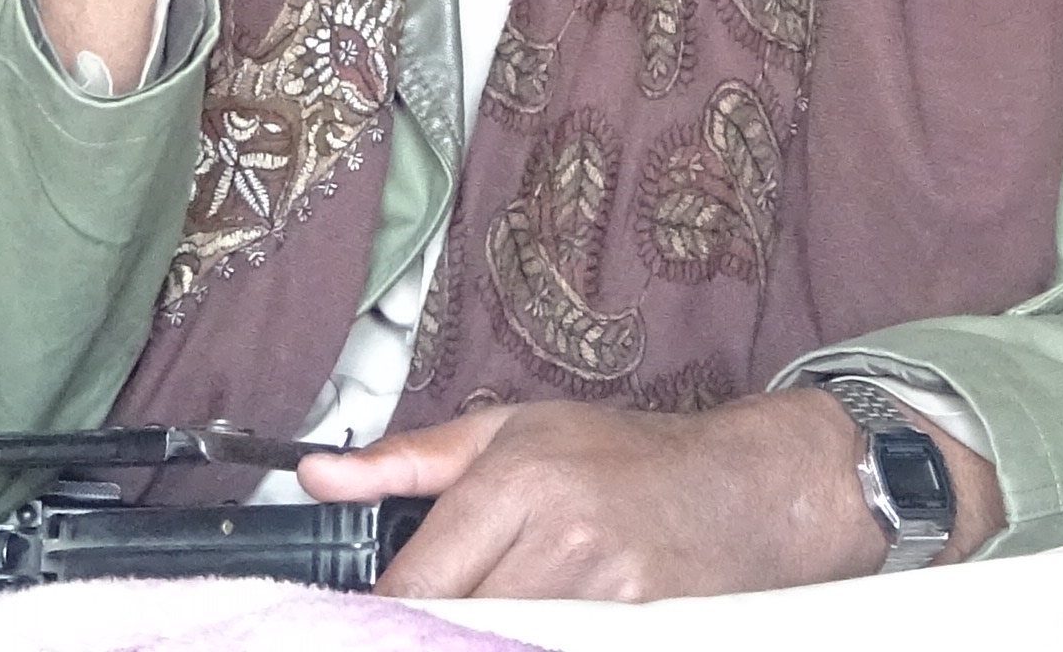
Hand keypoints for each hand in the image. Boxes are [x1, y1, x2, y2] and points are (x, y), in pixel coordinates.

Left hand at [302, 390, 989, 600]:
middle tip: (430, 619)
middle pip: (456, 626)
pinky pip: (557, 648)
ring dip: (487, 635)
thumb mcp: (511, 432)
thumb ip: (408, 462)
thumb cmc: (624, 457)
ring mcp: (607, 597)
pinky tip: (537, 622)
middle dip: (436, 630)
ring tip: (497, 610)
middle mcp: (559, 541)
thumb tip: (317, 477)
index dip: (383, 615)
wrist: (746, 490)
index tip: (369, 621)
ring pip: (503, 641)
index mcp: (515, 484)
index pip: (415, 584)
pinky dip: (536, 640)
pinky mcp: (640, 632)